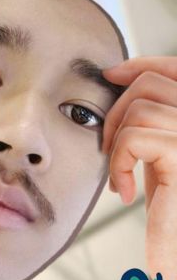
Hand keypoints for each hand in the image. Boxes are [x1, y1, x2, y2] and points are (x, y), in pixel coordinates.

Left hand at [101, 57, 176, 279]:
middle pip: (153, 84)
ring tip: (120, 176)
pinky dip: (118, 164)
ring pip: (140, 111)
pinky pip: (134, 138)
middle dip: (118, 112)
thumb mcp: (162, 155)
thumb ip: (153, 121)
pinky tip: (125, 192)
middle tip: (109, 151)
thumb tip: (121, 78)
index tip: (112, 75)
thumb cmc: (174, 214)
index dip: (143, 65)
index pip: (176, 69)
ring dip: (116, 144)